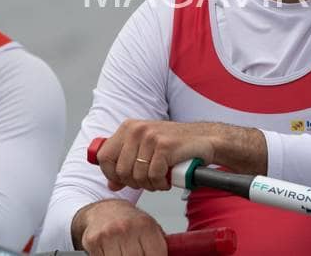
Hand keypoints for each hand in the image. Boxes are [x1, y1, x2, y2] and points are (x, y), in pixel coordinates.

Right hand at [72, 199, 165, 255]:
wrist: (104, 211)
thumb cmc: (129, 222)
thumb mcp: (149, 228)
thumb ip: (159, 243)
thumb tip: (173, 255)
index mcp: (145, 225)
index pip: (156, 254)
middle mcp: (127, 228)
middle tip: (139, 254)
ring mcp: (109, 234)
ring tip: (126, 253)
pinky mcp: (94, 241)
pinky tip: (113, 253)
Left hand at [95, 120, 266, 191]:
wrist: (206, 139)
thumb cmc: (176, 146)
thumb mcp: (146, 150)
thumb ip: (127, 163)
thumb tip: (111, 183)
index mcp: (128, 127)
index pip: (104, 157)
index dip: (111, 174)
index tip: (124, 180)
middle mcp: (137, 129)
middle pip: (121, 171)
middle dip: (135, 183)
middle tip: (150, 180)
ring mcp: (151, 136)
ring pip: (137, 176)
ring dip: (150, 184)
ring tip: (161, 177)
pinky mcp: (165, 146)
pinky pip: (154, 176)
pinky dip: (162, 183)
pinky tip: (169, 177)